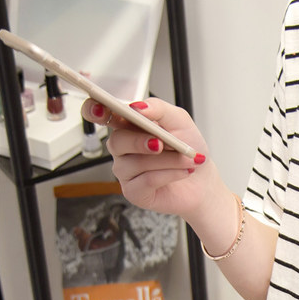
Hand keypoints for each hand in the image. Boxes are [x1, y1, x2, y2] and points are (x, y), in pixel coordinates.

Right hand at [81, 97, 218, 224]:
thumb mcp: (179, 121)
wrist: (203, 180)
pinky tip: (184, 172)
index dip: (94, 110)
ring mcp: (125, 172)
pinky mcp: (134, 192)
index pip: (100, 115)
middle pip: (118, 141)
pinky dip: (169, 174)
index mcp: (128, 126)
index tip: (100, 109)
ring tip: (188, 159)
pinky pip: (147, 181)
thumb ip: (158, 108)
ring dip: (167, 160)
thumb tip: (138, 107)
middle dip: (141, 141)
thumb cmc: (188, 148)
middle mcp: (122, 149)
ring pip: (136, 162)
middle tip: (161, 143)